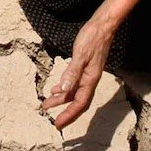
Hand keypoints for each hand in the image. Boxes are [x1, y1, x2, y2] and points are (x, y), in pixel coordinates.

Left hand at [40, 15, 116, 129]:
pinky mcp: (85, 67)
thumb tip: (63, 91)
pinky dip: (64, 88)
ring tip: (47, 104)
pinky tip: (56, 88)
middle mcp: (90, 80)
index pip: (79, 103)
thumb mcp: (80, 55)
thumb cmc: (92, 38)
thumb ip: (72, 72)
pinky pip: (74, 83)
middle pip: (77, 101)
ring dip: (61, 99)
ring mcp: (88, 74)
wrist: (102, 26)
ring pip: (74, 92)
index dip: (69, 115)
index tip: (58, 124)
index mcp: (90, 79)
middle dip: (64, 111)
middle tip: (52, 120)